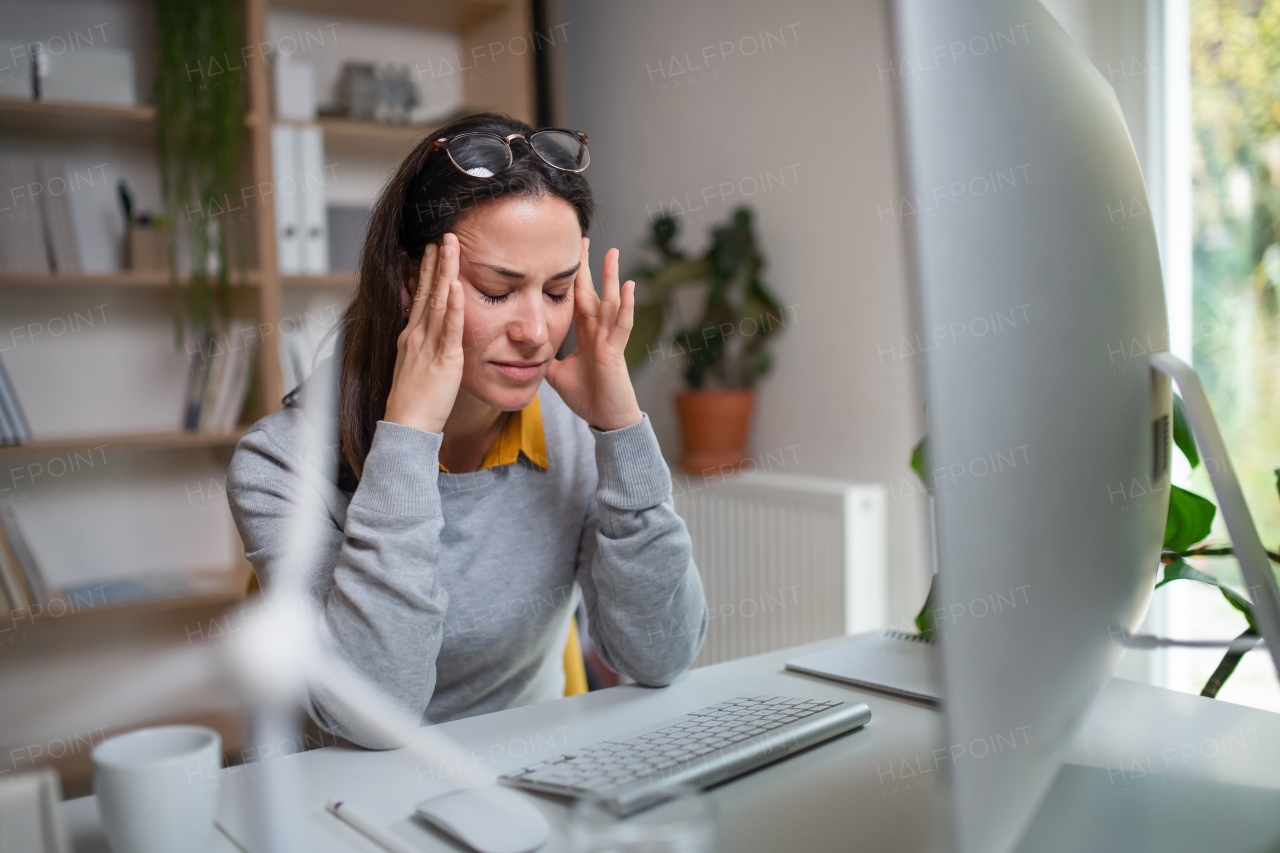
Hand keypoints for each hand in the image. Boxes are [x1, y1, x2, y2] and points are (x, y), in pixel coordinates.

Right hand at [383, 234, 464, 433]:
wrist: (406, 426)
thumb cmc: (413, 405)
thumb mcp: (415, 369)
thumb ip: (422, 351)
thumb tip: (427, 340)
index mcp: (410, 338)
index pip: (418, 297)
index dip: (425, 273)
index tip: (431, 252)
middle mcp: (416, 336)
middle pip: (426, 291)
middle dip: (435, 263)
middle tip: (443, 237)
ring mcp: (428, 345)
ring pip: (437, 301)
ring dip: (445, 272)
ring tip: (450, 247)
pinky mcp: (444, 359)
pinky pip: (450, 327)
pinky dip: (454, 304)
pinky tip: (456, 284)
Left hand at [546, 239, 643, 431]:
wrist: (606, 418)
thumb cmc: (587, 397)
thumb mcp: (556, 374)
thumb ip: (545, 359)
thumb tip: (526, 351)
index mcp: (585, 335)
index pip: (576, 299)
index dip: (570, 279)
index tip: (565, 257)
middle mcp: (597, 331)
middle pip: (591, 292)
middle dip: (587, 267)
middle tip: (584, 239)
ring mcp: (609, 339)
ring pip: (610, 301)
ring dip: (611, 277)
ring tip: (612, 252)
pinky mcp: (616, 351)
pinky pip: (622, 324)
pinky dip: (627, 305)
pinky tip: (630, 286)